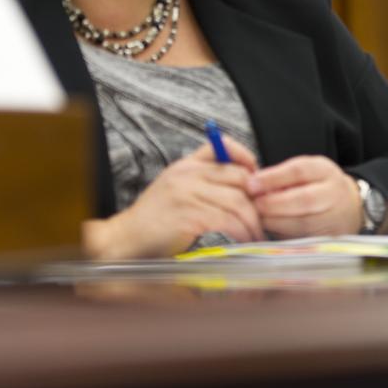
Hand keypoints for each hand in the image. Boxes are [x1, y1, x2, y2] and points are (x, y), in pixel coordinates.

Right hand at [84, 136, 261, 259]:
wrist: (124, 242)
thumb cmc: (153, 223)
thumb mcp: (177, 192)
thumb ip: (204, 184)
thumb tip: (244, 188)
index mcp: (185, 165)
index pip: (223, 145)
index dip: (246, 158)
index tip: (257, 180)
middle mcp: (187, 173)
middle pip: (238, 176)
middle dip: (257, 197)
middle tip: (264, 215)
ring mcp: (188, 193)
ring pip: (237, 200)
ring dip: (253, 220)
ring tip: (256, 234)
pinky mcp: (190, 215)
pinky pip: (228, 219)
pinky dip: (242, 231)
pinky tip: (245, 239)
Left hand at [245, 155, 361, 238]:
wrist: (348, 209)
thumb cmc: (319, 188)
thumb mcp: (306, 172)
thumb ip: (282, 175)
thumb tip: (253, 185)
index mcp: (325, 172)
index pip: (300, 171)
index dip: (274, 178)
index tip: (252, 184)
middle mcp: (333, 195)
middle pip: (304, 199)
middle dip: (274, 204)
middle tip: (254, 204)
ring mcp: (333, 219)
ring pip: (301, 223)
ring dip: (275, 221)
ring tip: (259, 217)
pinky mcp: (327, 239)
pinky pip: (302, 238)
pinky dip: (282, 234)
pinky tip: (272, 229)